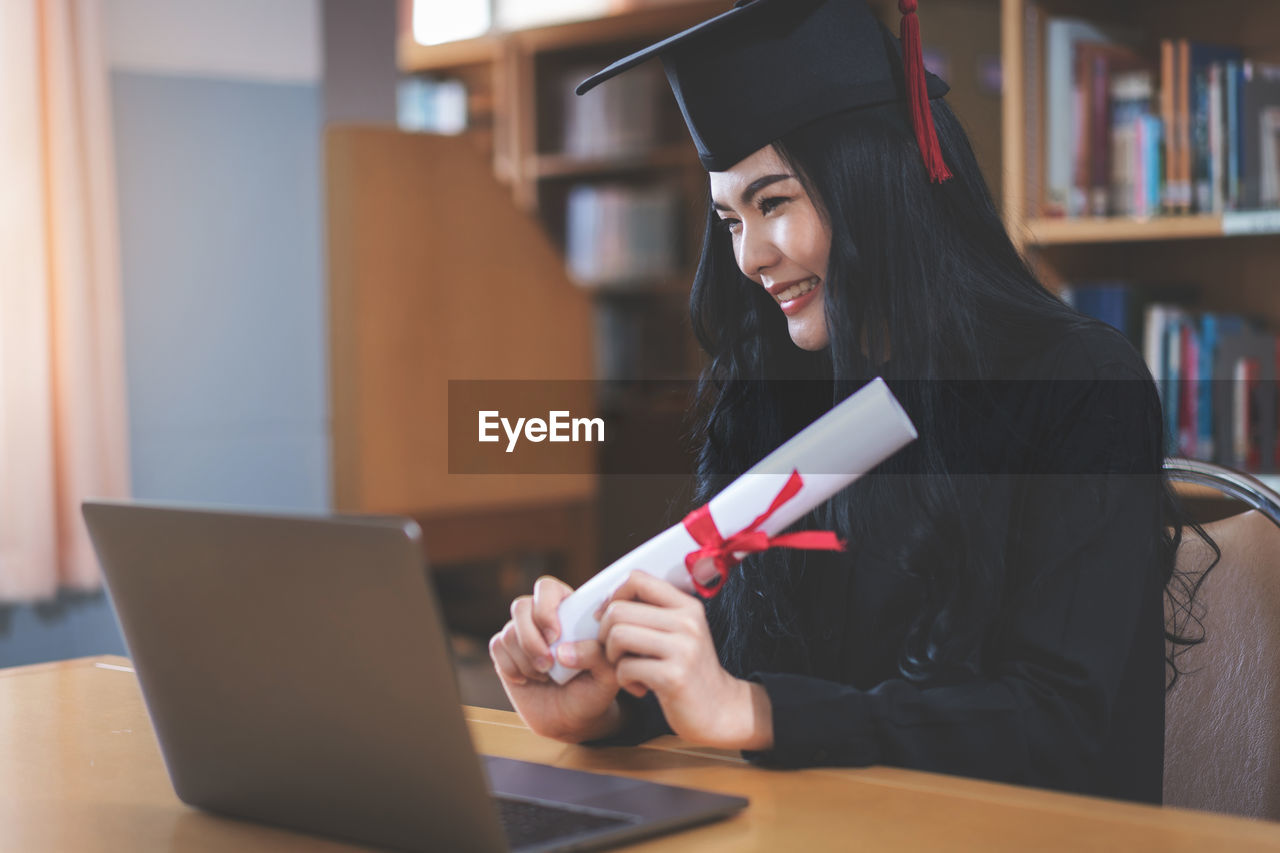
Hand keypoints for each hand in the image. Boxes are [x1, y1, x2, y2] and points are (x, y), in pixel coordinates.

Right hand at [490, 576, 622, 742]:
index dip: (545, 608)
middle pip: (521, 606)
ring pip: (509, 631)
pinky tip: (528, 680)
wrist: (571, 718)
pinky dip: (512, 667)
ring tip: (545, 675)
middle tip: (547, 664)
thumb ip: (596, 654)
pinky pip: (497, 647)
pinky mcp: (504, 651)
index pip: (547, 588)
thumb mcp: (607, 673)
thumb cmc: (593, 689)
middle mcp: (541, 616)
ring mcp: (521, 633)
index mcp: (568, 609)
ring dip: (526, 659)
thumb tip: (561, 650)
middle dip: (531, 638)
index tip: (556, 636)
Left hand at [598, 570, 773, 750]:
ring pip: (618, 636)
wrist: (721, 710)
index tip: (609, 618)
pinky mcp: (674, 677)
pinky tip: (640, 688)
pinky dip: (624, 680)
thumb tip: (605, 604)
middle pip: (618, 610)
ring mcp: (683, 649)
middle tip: (616, 652)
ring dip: (612, 657)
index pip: (637, 579)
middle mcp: (688, 621)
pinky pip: (625, 667)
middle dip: (605, 633)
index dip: (613, 597)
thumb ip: (652, 613)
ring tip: (627, 668)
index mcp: (687, 605)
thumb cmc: (688, 670)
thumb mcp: (680, 633)